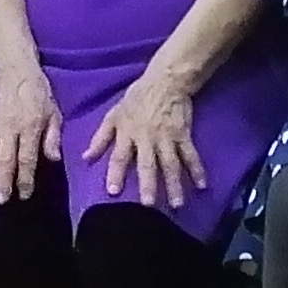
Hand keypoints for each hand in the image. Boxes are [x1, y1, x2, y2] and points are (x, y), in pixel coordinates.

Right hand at [0, 70, 60, 206]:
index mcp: (30, 128)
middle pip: (5, 160)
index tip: (24, 195)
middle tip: (0, 201)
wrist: (16, 73)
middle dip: (2, 182)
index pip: (26, 158)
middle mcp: (9, 129)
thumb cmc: (39, 96)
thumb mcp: (54, 114)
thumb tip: (54, 159)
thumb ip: (53, 137)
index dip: (25, 179)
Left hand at [86, 76, 205, 209]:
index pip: (119, 157)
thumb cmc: (137, 98)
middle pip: (147, 164)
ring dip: (174, 184)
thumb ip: (100, 138)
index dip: (115, 174)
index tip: (113, 192)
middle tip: (149, 206)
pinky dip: (197, 170)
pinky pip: (191, 155)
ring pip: (171, 164)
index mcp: (127, 133)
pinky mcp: (183, 135)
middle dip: (148, 185)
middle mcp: (147, 138)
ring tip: (176, 205)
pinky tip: (202, 185)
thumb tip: (86, 157)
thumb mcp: (113, 115)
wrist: (165, 81)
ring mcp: (167, 137)